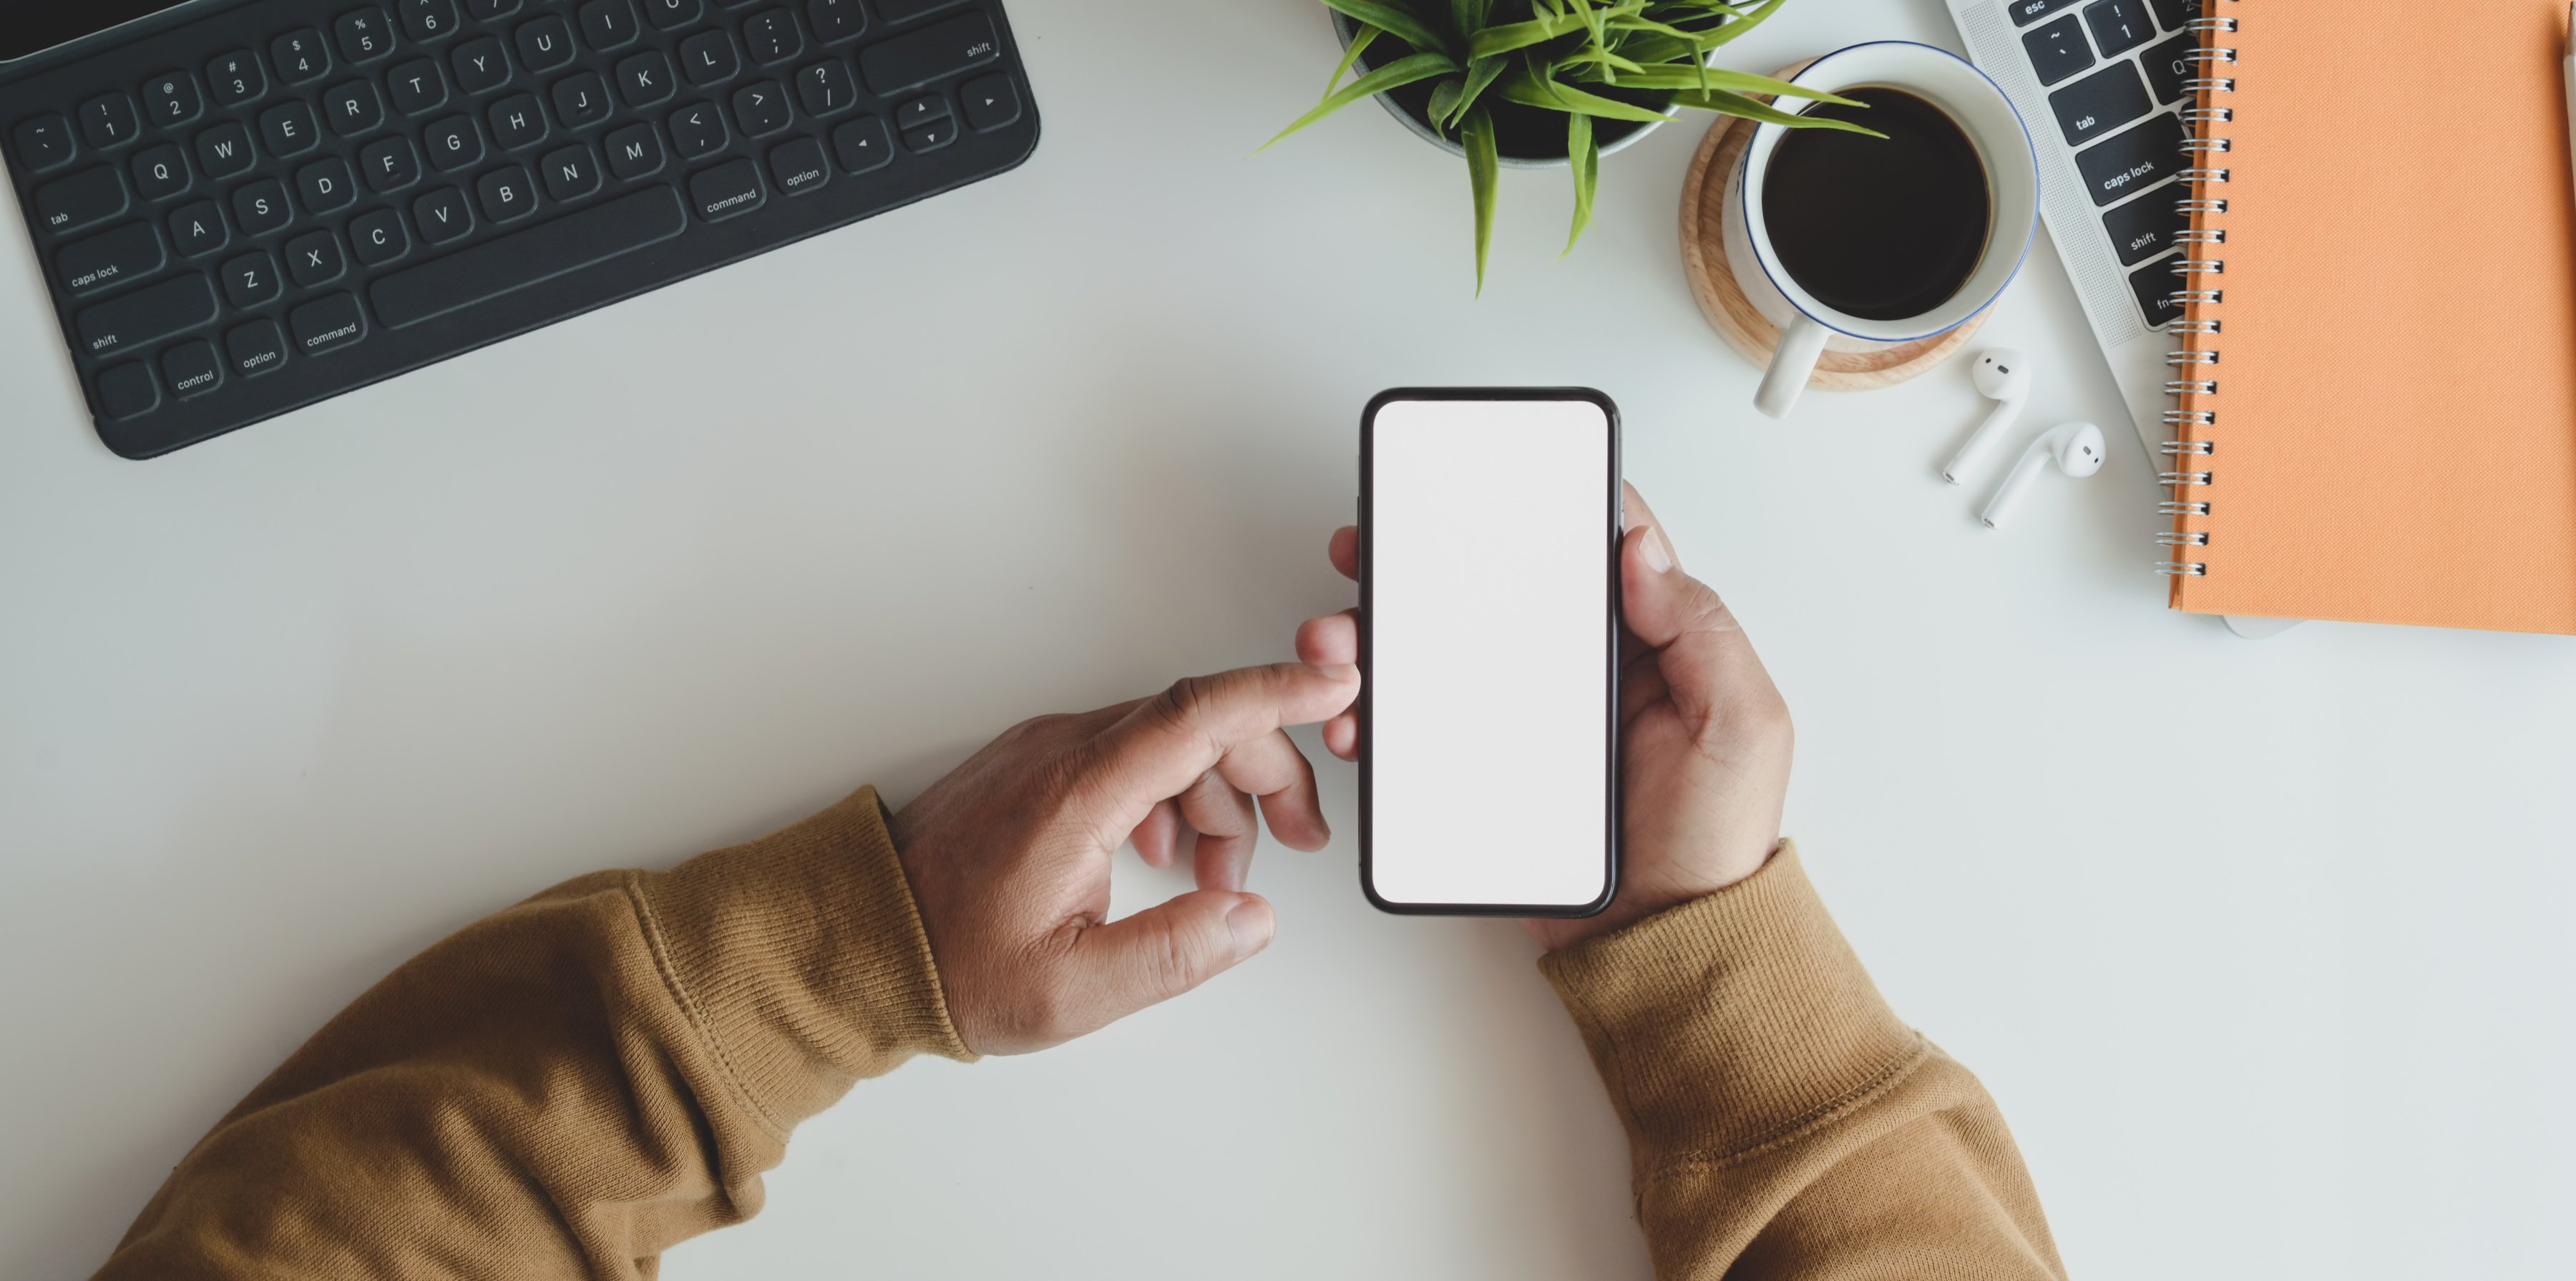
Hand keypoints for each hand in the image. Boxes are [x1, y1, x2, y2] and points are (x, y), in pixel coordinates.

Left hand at [889, 661, 1360, 1053]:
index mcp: (1078, 791)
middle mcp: (1064, 752)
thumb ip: (1172, 953)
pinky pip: (1130, 757)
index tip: (1336, 684)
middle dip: (1266, 772)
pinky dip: (1170, 797)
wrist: (858, 940)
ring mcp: (1048, 753)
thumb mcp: (1071, 989)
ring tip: (1217, 878)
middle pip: (1198, 724)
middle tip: (1302, 836)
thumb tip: (1250, 917)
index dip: (1277, 692)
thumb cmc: (947, 961)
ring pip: (1167, 742)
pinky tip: (1165, 859)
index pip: (1198, 713)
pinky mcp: (1038, 768)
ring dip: (1216, 798)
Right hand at [1295, 482, 1791, 949]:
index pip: (1589, 550)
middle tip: (1374, 552)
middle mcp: (1580, 671)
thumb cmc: (1715, 843)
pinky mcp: (1488, 766)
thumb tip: (1642, 549)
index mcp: (1644, 644)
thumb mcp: (1742, 726)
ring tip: (1344, 640)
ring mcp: (1527, 718)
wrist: (1664, 945)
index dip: (1537, 504)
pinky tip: (1358, 714)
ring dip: (1384, 635)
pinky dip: (1380, 714)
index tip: (1480, 480)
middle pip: (1492, 590)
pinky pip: (1424, 728)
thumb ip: (1702, 631)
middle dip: (1425, 563)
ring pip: (1443, 653)